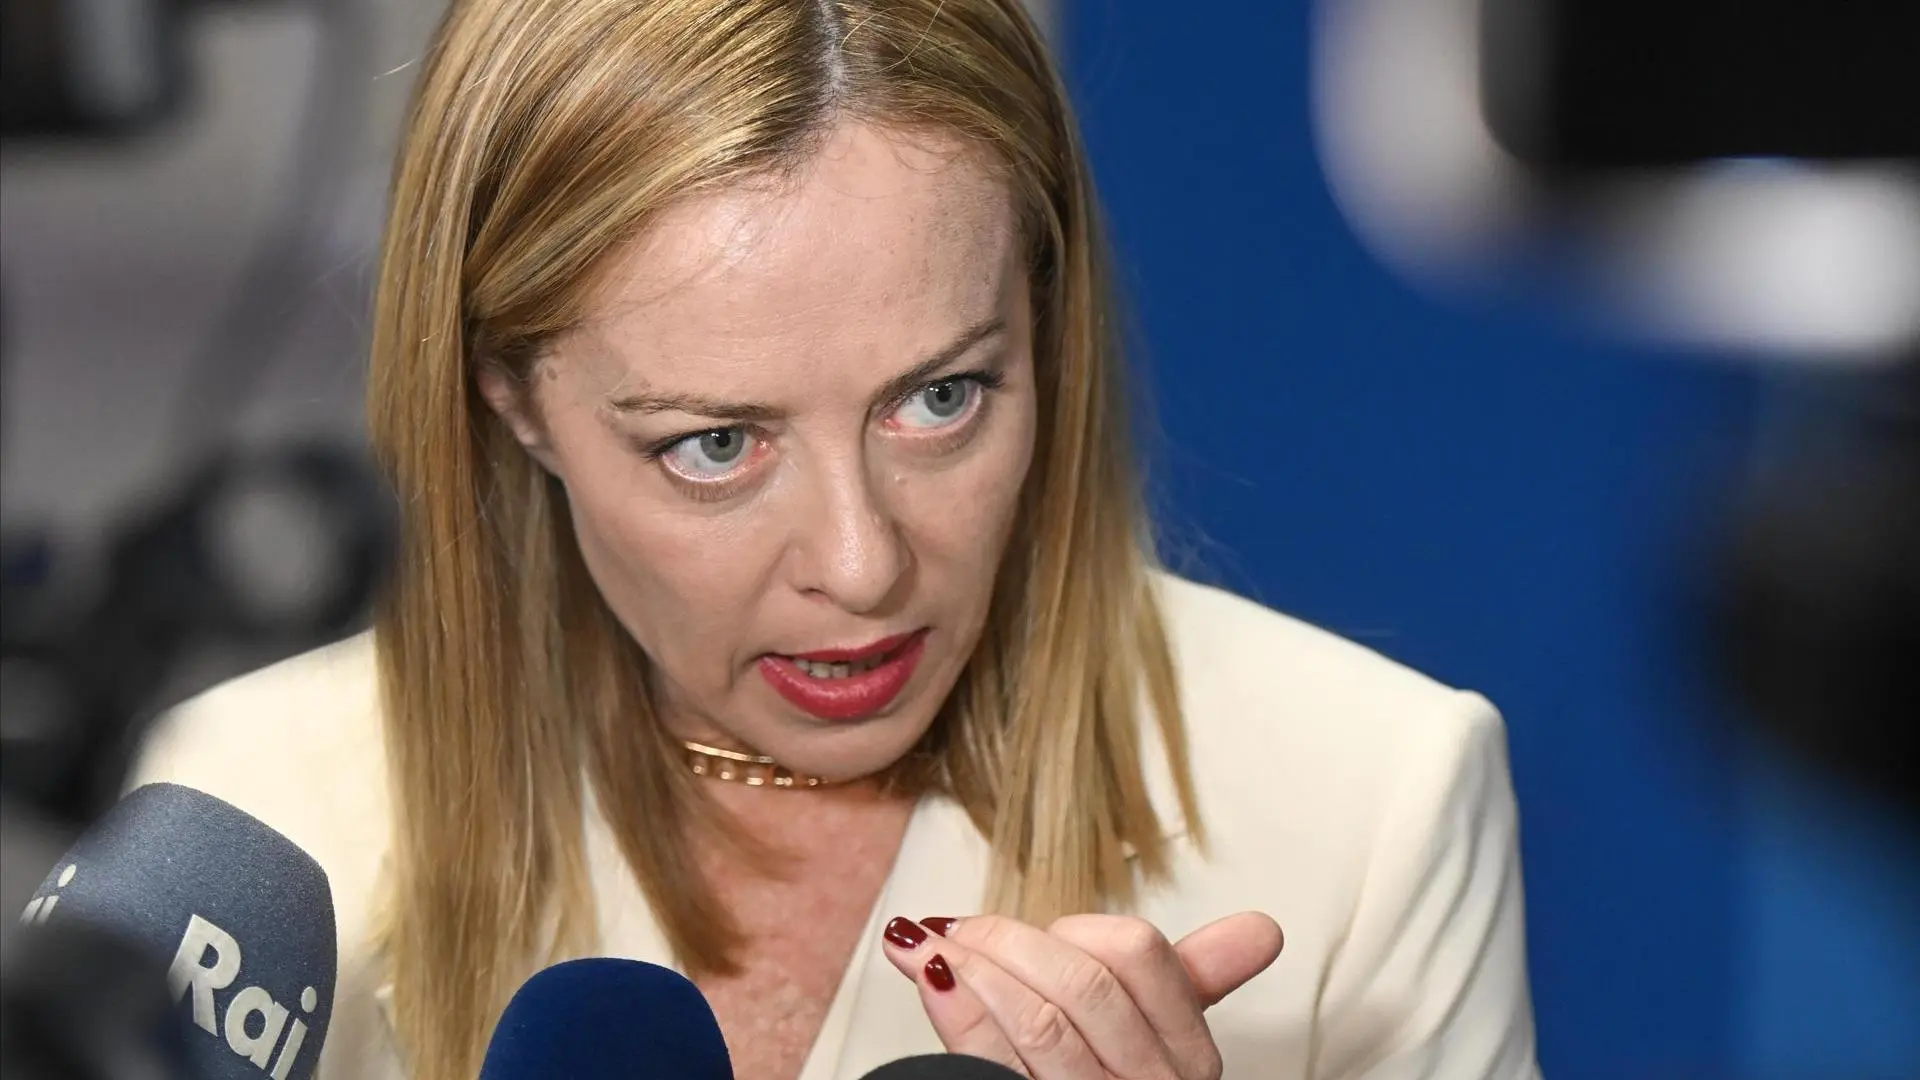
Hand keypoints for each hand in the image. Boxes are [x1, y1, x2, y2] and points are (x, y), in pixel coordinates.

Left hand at [879, 912, 1283, 1079]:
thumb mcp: (1163, 1050)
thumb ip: (1198, 980)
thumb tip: (1261, 930)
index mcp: (1187, 1059)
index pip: (1139, 955)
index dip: (1076, 931)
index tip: (1039, 931)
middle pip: (1083, 985)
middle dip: (1007, 943)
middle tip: (959, 931)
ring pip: (1040, 1022)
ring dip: (971, 970)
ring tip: (924, 947)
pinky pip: (994, 1064)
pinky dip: (958, 1014)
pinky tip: (931, 983)